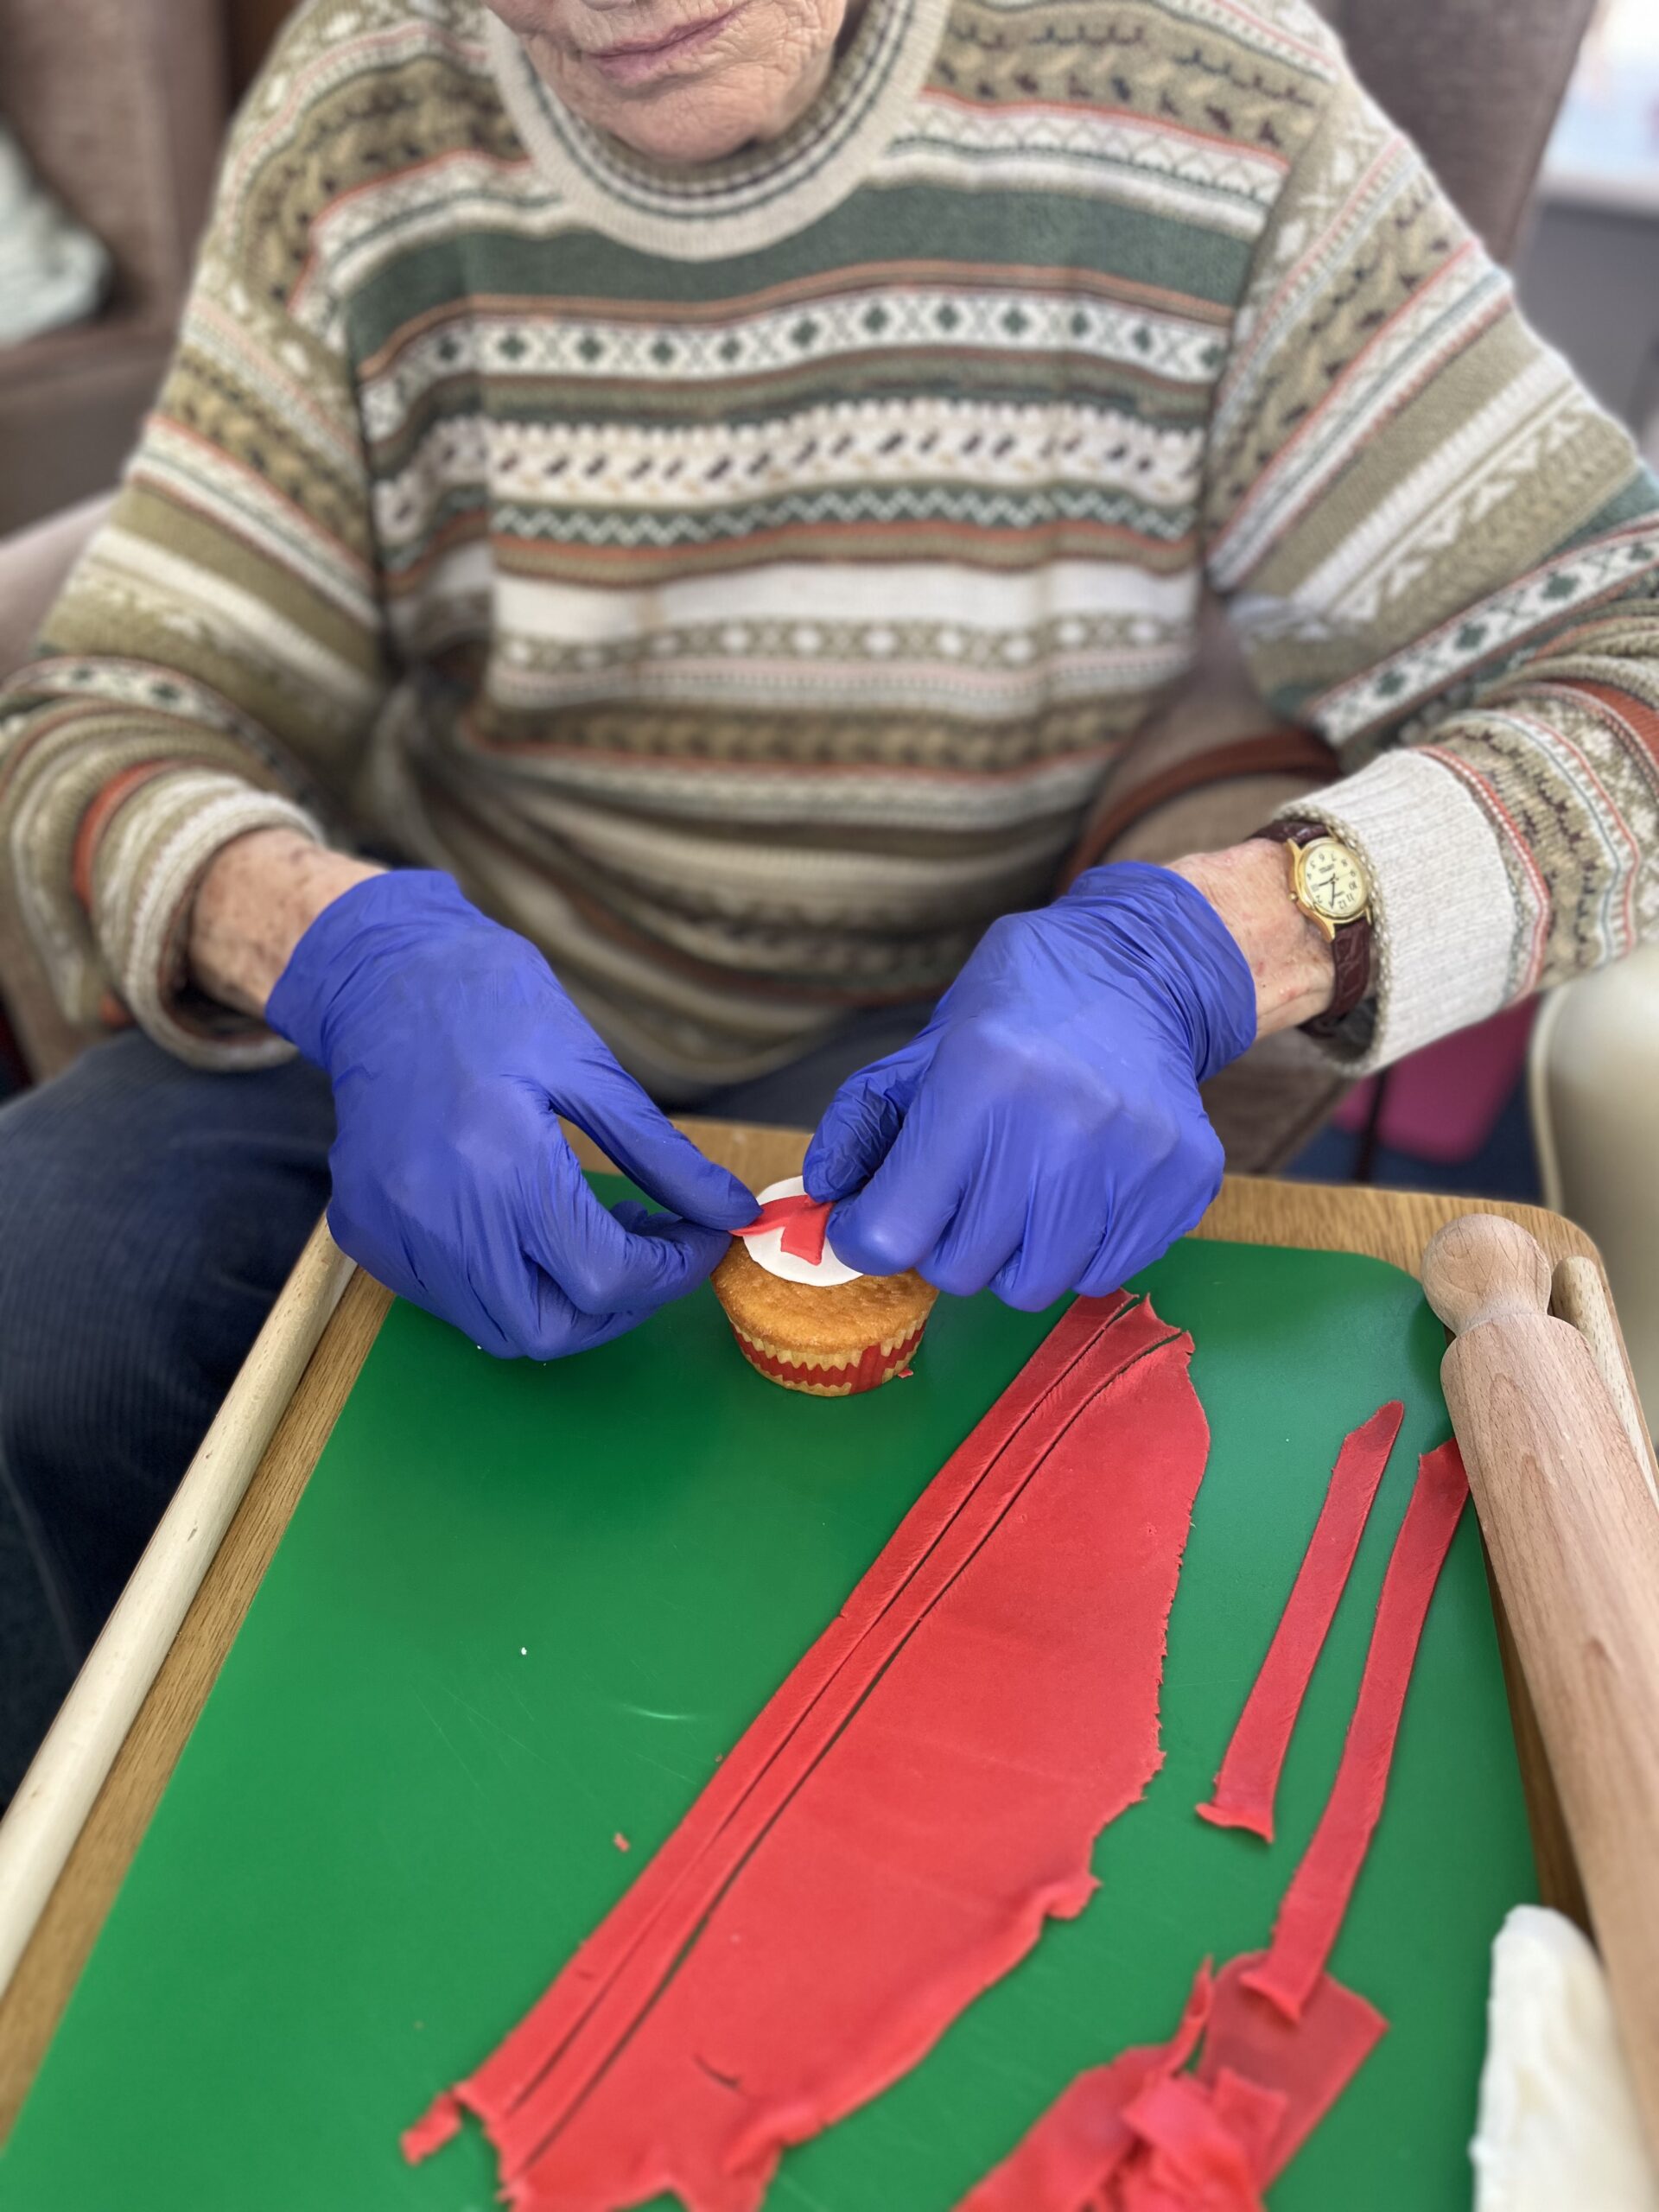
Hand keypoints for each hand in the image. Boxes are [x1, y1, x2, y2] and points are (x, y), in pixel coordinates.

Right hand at [267, 871, 755, 1356]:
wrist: (381, 976)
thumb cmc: (490, 1003)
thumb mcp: (589, 1066)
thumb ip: (663, 1154)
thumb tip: (729, 1212)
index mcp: (502, 1161)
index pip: (606, 1276)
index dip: (670, 1271)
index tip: (699, 1238)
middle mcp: (438, 1214)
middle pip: (551, 1330)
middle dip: (619, 1306)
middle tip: (651, 1253)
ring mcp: (393, 1232)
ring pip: (497, 1330)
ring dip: (562, 1306)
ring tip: (590, 1238)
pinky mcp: (365, 1234)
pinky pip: (448, 1302)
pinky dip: (502, 1288)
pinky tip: (524, 1230)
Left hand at [803, 862, 1256, 1309]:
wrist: (1140, 972)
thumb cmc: (1019, 1009)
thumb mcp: (926, 1046)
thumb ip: (864, 1121)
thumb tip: (819, 1200)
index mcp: (981, 1077)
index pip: (896, 1229)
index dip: (868, 1237)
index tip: (873, 1224)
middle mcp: (1061, 1121)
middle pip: (963, 1268)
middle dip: (943, 1245)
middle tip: (959, 1198)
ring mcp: (1130, 1157)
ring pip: (1036, 1285)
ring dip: (1012, 1257)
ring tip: (1020, 1197)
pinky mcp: (1183, 1181)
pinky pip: (1105, 1273)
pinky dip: (1077, 1252)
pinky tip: (1076, 1194)